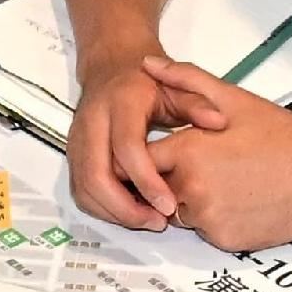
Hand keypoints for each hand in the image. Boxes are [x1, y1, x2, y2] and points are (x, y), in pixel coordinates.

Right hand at [67, 51, 179, 229]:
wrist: (111, 69)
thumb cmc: (147, 82)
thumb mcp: (175, 86)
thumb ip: (196, 103)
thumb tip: (218, 122)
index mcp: (120, 103)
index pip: (126, 148)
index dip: (146, 180)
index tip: (169, 204)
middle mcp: (92, 123)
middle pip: (97, 176)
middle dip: (126, 207)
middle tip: (158, 221)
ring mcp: (78, 141)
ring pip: (85, 189)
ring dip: (115, 212)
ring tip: (148, 220)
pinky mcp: (74, 156)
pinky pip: (81, 191)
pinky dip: (104, 209)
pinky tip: (131, 213)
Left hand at [140, 59, 291, 251]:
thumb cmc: (284, 136)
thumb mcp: (235, 99)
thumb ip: (186, 80)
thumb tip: (148, 64)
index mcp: (189, 152)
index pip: (142, 160)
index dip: (153, 156)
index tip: (173, 152)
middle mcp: (193, 189)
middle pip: (159, 188)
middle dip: (176, 177)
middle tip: (213, 164)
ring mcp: (209, 219)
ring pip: (180, 212)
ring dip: (193, 200)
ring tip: (231, 180)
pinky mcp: (225, 240)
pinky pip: (205, 231)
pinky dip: (217, 220)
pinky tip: (243, 200)